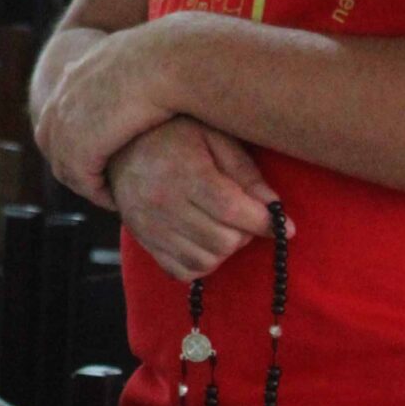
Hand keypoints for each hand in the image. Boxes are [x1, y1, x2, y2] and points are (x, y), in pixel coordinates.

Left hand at [34, 17, 184, 208]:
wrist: (167, 62)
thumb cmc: (170, 57)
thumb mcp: (142, 58)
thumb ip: (134, 69)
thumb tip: (148, 70)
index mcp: (77, 72)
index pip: (58, 112)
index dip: (73, 136)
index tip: (98, 153)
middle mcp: (65, 95)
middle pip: (51, 139)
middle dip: (71, 162)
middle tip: (98, 181)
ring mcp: (67, 120)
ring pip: (64, 164)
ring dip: (86, 182)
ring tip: (110, 194)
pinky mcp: (78, 146)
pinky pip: (81, 179)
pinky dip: (97, 192)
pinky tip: (116, 198)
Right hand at [110, 117, 287, 281]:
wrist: (119, 145)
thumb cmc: (174, 134)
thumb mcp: (213, 137)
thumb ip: (244, 171)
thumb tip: (274, 206)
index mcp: (184, 174)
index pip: (232, 210)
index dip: (264, 222)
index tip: (285, 226)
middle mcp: (163, 203)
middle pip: (223, 240)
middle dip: (245, 233)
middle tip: (246, 217)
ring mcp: (150, 227)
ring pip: (206, 260)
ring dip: (225, 249)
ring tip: (225, 226)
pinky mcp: (144, 241)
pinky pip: (183, 271)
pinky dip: (203, 263)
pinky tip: (205, 242)